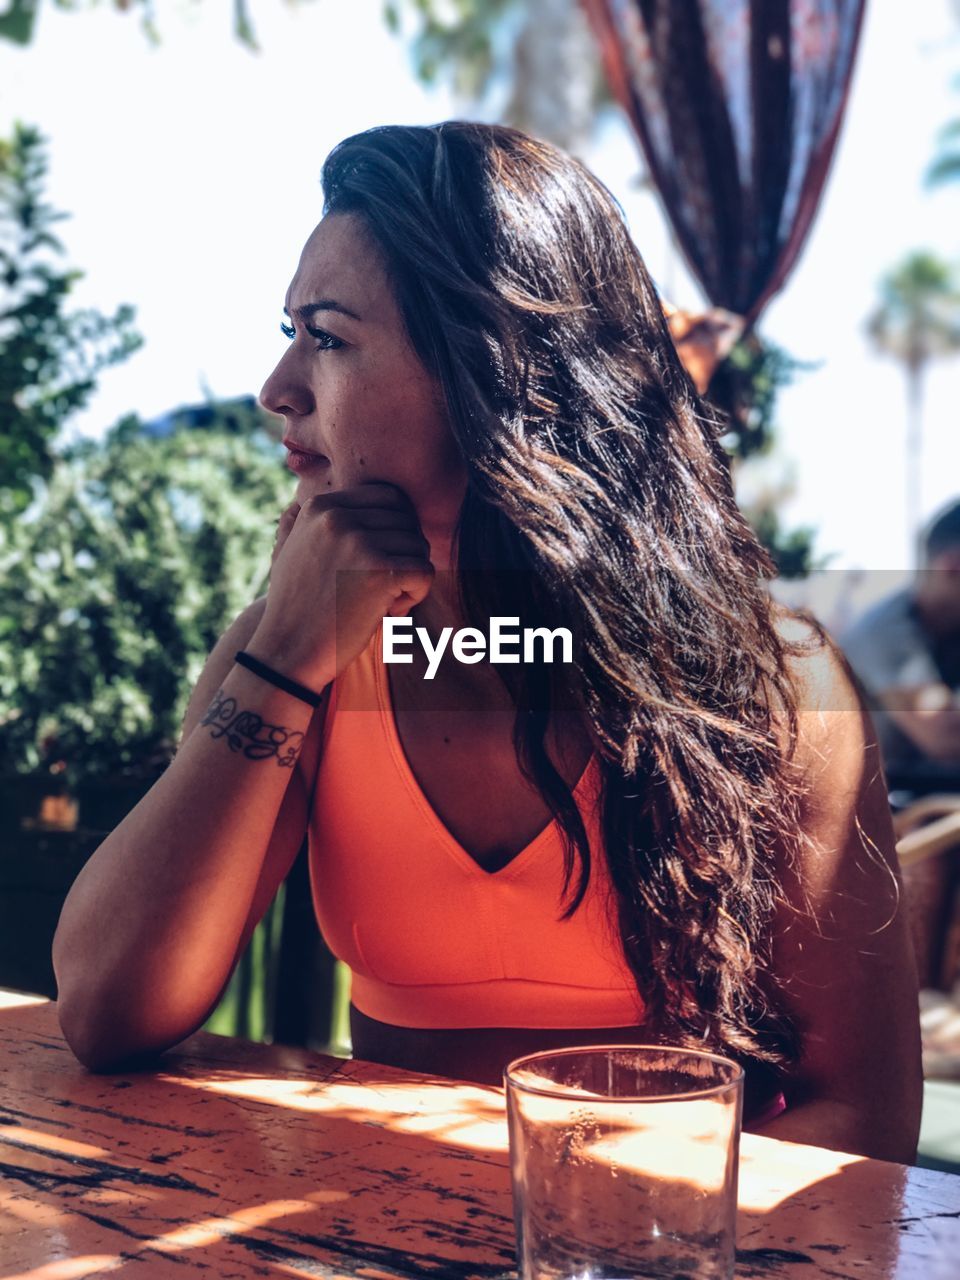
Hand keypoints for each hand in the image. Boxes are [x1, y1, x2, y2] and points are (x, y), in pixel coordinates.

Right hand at [249, 484, 434, 689]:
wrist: (286, 653)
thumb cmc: (297, 608)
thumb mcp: (291, 548)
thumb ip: (311, 519)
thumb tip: (312, 484)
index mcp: (320, 505)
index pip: (390, 498)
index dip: (397, 531)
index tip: (378, 564)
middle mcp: (337, 516)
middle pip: (408, 521)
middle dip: (404, 554)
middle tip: (381, 588)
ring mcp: (357, 542)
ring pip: (419, 547)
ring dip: (408, 579)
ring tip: (379, 603)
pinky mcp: (378, 571)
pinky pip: (425, 572)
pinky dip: (416, 596)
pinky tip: (389, 613)